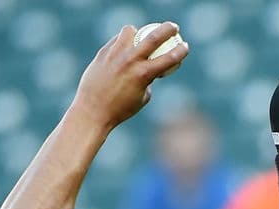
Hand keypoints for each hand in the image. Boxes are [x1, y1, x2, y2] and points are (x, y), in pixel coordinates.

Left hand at [71, 23, 189, 128]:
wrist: (93, 111)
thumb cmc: (121, 109)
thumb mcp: (142, 97)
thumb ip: (148, 80)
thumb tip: (151, 69)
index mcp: (144, 74)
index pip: (170, 58)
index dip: (181, 50)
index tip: (185, 46)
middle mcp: (130, 61)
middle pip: (154, 37)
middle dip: (168, 29)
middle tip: (174, 27)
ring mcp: (115, 55)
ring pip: (130, 31)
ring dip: (137, 32)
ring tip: (138, 37)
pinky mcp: (103, 53)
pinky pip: (116, 40)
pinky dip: (123, 42)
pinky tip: (123, 48)